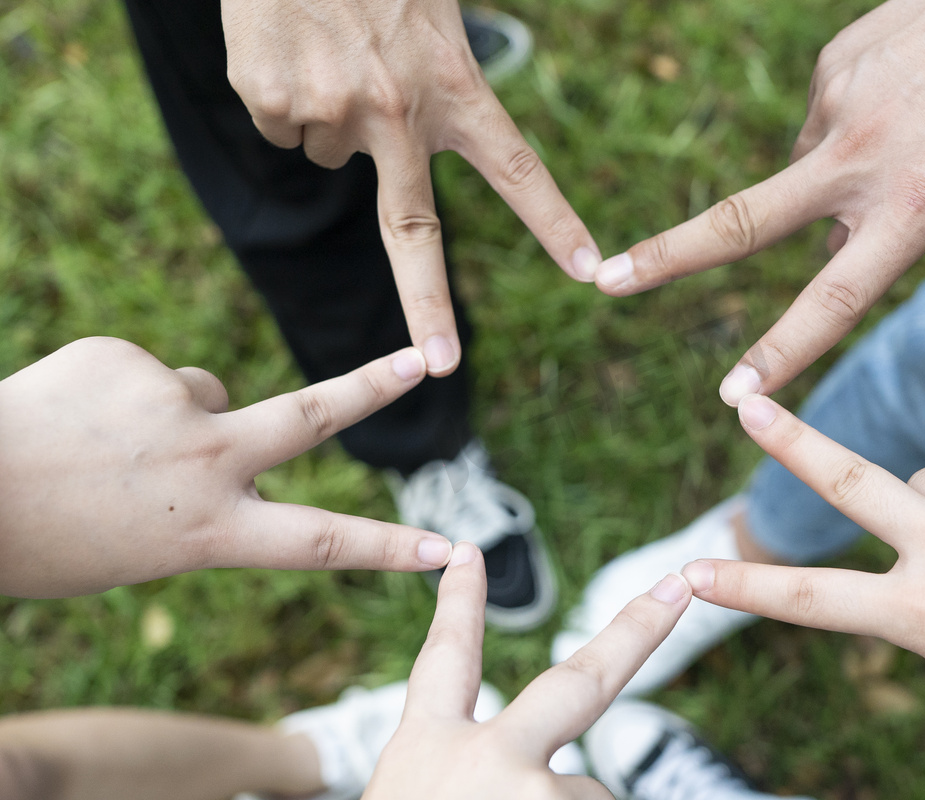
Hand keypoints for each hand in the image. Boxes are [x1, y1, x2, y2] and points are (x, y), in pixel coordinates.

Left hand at [0, 337, 452, 597]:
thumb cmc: (43, 540)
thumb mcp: (146, 547)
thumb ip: (205, 493)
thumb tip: (230, 416)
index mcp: (208, 528)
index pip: (320, 542)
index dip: (388, 548)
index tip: (447, 551)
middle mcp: (204, 461)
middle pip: (313, 415)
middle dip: (375, 386)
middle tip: (420, 359)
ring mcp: (168, 401)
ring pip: (204, 392)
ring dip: (172, 413)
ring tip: (102, 442)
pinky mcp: (127, 358)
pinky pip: (146, 372)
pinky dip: (118, 392)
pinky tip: (71, 415)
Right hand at [222, 0, 601, 375]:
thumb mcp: (437, 10)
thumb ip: (444, 79)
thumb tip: (416, 137)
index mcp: (452, 85)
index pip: (518, 168)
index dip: (553, 222)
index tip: (589, 269)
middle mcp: (395, 111)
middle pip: (413, 233)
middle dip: (429, 307)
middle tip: (444, 364)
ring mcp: (331, 111)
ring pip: (333, 154)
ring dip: (335, 118)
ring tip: (333, 49)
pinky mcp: (273, 101)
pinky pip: (285, 127)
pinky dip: (288, 99)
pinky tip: (294, 50)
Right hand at [364, 543, 691, 798]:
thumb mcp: (418, 796)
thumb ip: (475, 775)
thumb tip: (556, 774)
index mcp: (427, 750)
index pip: (445, 661)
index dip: (459, 606)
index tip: (468, 554)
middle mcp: (488, 758)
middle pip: (581, 680)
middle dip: (637, 629)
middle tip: (681, 587)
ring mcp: (536, 790)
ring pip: (591, 797)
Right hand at [595, 0, 924, 403]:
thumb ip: (914, 232)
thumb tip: (831, 245)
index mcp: (915, 207)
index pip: (833, 298)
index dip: (781, 352)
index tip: (734, 393)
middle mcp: (862, 162)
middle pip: (742, 223)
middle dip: (666, 258)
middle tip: (605, 279)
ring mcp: (837, 107)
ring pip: (803, 171)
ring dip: (836, 177)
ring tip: (907, 138)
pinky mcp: (830, 68)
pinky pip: (824, 119)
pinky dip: (852, 126)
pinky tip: (900, 99)